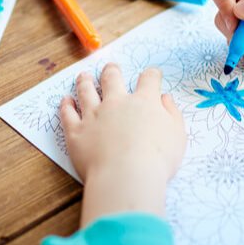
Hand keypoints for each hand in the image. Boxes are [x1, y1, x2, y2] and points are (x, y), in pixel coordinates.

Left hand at [60, 63, 186, 227]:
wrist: (126, 177)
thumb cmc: (158, 160)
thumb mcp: (177, 136)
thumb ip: (172, 114)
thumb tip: (165, 98)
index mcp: (144, 102)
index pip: (149, 80)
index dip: (152, 75)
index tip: (153, 74)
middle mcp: (117, 103)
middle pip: (112, 79)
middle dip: (112, 71)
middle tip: (111, 67)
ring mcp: (93, 115)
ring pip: (86, 91)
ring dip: (85, 81)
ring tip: (84, 76)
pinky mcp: (76, 131)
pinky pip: (68, 114)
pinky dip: (66, 105)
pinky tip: (66, 100)